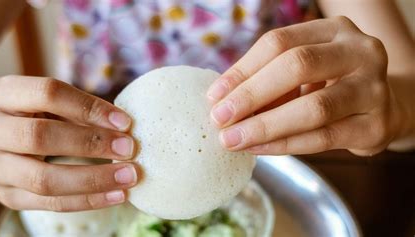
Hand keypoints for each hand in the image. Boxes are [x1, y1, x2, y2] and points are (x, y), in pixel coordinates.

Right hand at [0, 76, 138, 210]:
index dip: (88, 107)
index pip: (47, 93)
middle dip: (90, 143)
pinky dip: (87, 201)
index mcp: (0, 93)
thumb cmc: (31, 115)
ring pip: (43, 179)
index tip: (124, 121)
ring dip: (93, 180)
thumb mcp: (46, 102)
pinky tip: (115, 195)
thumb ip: (78, 110)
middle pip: (39, 137)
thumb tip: (123, 127)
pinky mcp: (5, 195)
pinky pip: (49, 204)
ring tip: (129, 177)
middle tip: (129, 148)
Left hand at [207, 16, 400, 155]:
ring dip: (265, 125)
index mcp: (335, 30)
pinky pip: (323, 138)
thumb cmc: (331, 84)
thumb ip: (270, 78)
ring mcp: (373, 88)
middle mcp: (360, 51)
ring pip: (313, 107)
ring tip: (232, 139)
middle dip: (250, 94)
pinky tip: (258, 148)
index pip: (279, 42)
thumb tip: (221, 100)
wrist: (384, 107)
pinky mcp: (375, 125)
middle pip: (297, 66)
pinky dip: (285, 144)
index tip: (214, 95)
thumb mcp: (305, 70)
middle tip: (219, 118)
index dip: (242, 69)